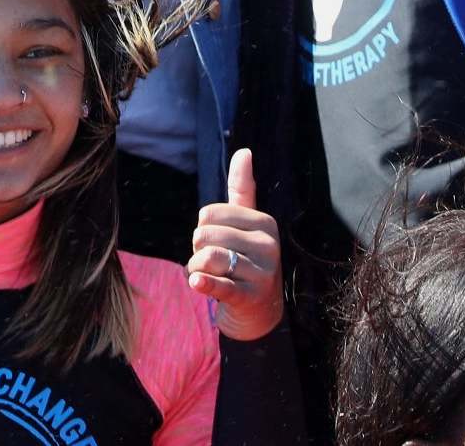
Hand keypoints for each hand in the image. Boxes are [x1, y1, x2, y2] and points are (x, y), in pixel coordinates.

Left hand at [186, 149, 283, 340]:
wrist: (261, 314)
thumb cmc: (246, 260)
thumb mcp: (246, 225)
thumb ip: (243, 189)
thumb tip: (244, 151)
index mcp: (265, 222)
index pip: (209, 213)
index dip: (203, 229)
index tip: (219, 242)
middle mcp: (268, 245)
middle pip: (205, 235)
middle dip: (197, 251)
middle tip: (210, 263)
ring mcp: (261, 273)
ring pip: (207, 258)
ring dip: (196, 269)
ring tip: (207, 275)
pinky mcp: (250, 298)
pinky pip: (218, 284)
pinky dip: (202, 283)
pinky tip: (196, 283)